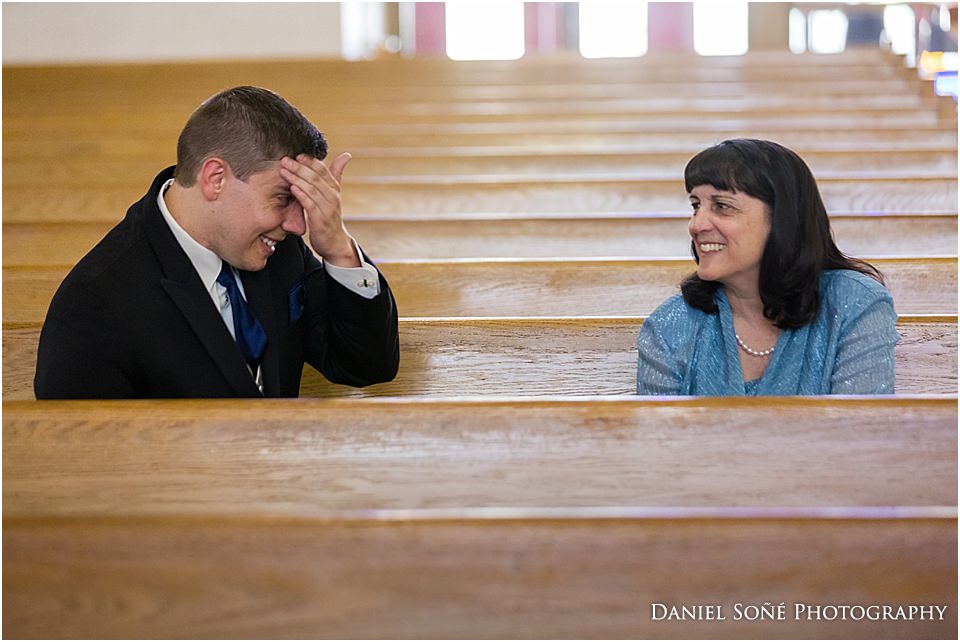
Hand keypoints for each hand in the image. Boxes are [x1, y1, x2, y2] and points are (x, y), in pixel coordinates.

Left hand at [279, 152, 359, 266]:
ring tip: (284, 171)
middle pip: (315, 177)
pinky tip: (292, 188)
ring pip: (311, 189)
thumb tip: (346, 155)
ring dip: (296, 178)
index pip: (323, 170)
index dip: (310, 161)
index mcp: (335, 189)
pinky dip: (301, 195)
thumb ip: (335, 175)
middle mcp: (333, 197)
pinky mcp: (320, 220)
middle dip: (299, 167)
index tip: (297, 155)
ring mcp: (327, 209)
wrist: (335, 242)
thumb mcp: (333, 195)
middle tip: (285, 160)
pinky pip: (310, 205)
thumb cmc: (330, 217)